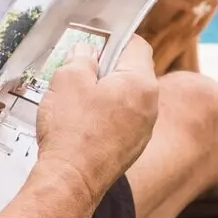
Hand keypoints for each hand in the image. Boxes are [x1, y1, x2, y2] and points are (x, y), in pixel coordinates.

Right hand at [33, 36, 159, 201]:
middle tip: (76, 72)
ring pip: (126, 97)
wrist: (72, 180)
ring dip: (103, 93)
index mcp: (141, 83)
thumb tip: (87, 51)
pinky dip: (104, 116)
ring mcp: (144, 129)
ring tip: (74, 100)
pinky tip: (80, 124)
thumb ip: (80, 58)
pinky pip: (121, 120)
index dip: (113, 38)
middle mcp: (151, 105)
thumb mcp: (67, 80)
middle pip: (131, 72)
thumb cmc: (72, 129)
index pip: (136, 45)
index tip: (92, 41)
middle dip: (104, 68)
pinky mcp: (132, 148)